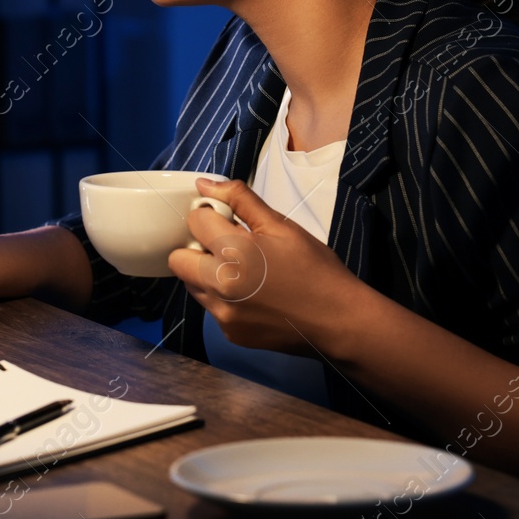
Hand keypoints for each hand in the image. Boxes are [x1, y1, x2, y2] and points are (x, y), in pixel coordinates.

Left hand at [169, 178, 371, 356]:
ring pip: (192, 285)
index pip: (194, 222)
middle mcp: (220, 286)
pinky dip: (223, 299)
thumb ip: (240, 200)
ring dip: (207, 273)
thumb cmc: (316, 269)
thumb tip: (204, 186)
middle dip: (198, 247)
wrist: (339, 322)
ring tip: (243, 271)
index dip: (210, 216)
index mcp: (234, 252)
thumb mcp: (281, 226)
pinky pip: (211, 308)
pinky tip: (253, 296)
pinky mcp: (229, 333)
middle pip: (179, 258)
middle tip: (228, 246)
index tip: (228, 221)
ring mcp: (222, 314)